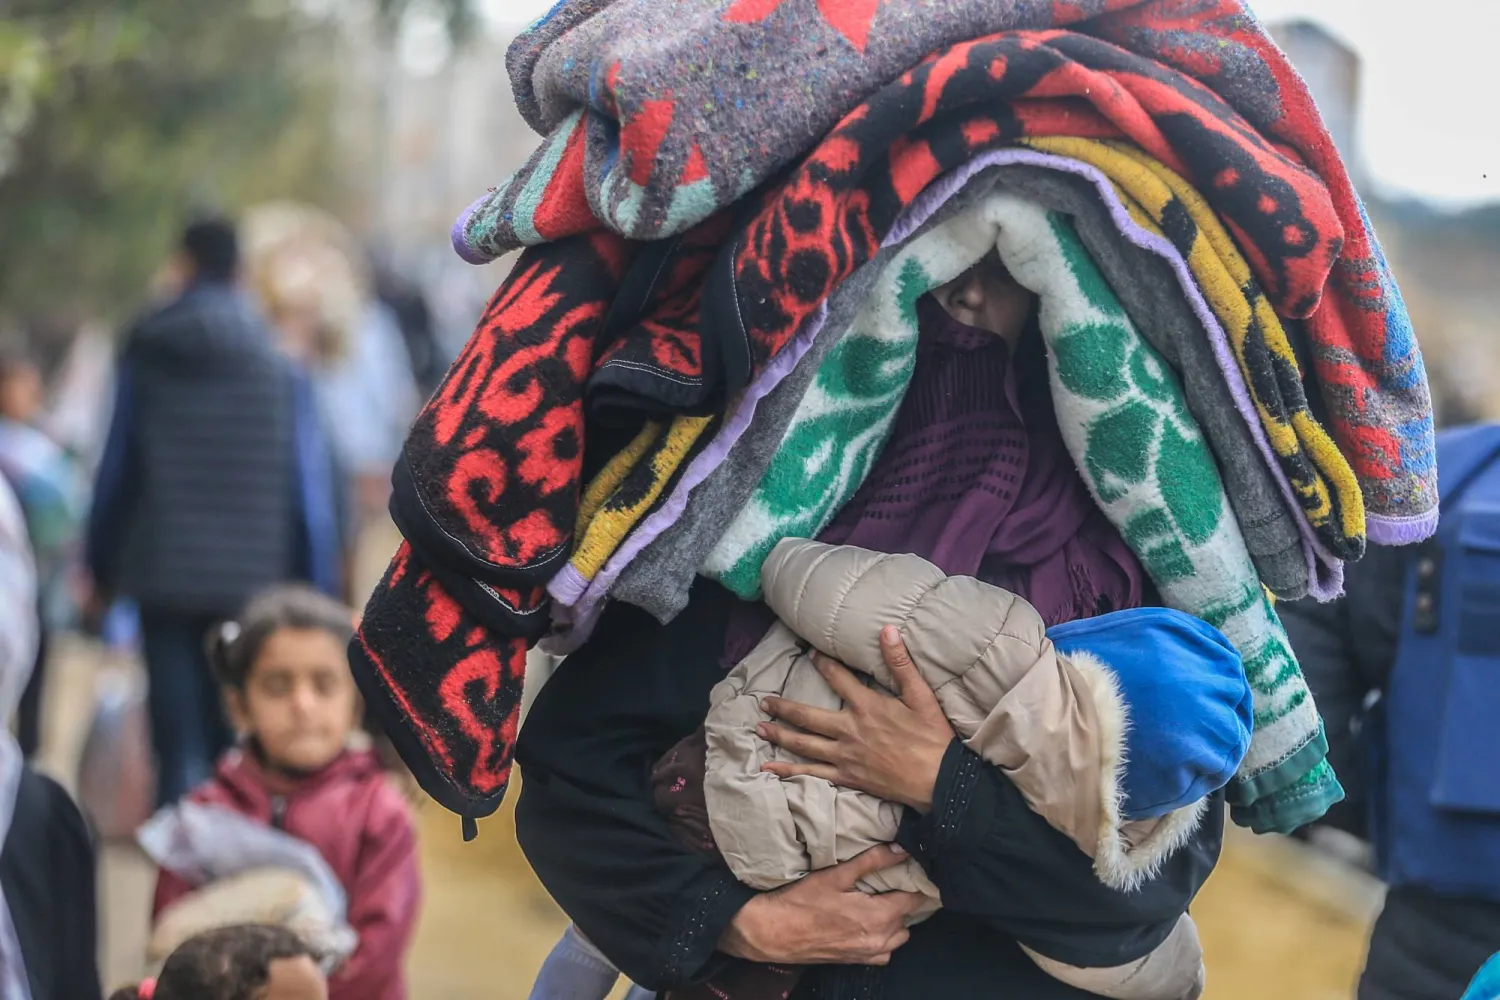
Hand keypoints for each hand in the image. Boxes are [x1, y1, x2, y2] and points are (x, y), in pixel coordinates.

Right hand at [719, 845, 924, 964]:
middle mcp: (879, 939)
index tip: (915, 870)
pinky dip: (885, 938)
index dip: (917, 883)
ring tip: (884, 901)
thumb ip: (872, 861)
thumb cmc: (802, 901)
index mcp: (878, 917)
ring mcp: (868, 953)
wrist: (773, 933)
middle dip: (907, 900)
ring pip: (899, 936)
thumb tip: (901, 849)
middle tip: (896, 881)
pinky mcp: (856, 960)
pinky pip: (884, 952)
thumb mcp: (837, 875)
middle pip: (909, 918)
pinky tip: (872, 923)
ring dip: (897, 920)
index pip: (915, 900)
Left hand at [759, 626, 952, 811]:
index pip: (837, 679)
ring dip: (780, 735)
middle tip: (764, 702)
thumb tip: (887, 630)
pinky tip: (769, 769)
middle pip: (807, 716)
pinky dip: (788, 771)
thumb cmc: (933, 738)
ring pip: (803, 744)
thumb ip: (901, 663)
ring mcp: (844, 756)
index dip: (821, 663)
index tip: (808, 653)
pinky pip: (811, 773)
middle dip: (783, 708)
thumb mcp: (921, 696)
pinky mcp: (846, 777)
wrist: (939, 780)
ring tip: (760, 728)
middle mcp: (849, 730)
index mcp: (866, 707)